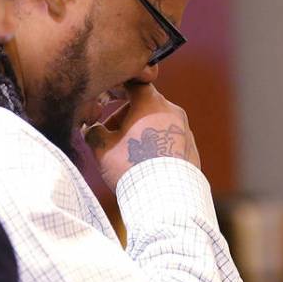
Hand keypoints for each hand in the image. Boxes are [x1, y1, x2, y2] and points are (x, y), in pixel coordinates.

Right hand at [82, 83, 199, 190]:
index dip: (118, 88)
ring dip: (141, 132)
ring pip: (158, 123)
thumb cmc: (131, 168)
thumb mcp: (102, 148)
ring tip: (128, 153)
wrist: (165, 198)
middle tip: (111, 134)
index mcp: (150, 103)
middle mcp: (171, 111)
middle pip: (145, 105)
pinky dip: (157, 145)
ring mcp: (184, 130)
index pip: (133, 84)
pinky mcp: (191, 149)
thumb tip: (91, 129)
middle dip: (126, 116)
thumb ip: (94, 132)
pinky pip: (169, 140)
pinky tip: (146, 164)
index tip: (108, 96)